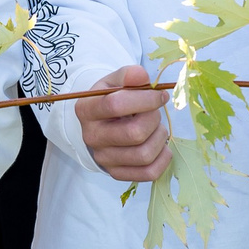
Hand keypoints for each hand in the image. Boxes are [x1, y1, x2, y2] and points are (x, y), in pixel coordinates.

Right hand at [76, 64, 171, 183]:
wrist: (100, 124)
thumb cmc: (110, 99)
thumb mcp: (114, 82)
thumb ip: (128, 75)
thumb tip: (142, 76)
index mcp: (86, 110)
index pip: (116, 105)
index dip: (145, 99)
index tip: (159, 96)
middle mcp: (92, 137)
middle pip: (134, 133)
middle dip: (153, 119)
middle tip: (155, 112)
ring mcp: (103, 158)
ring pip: (144, 155)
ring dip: (159, 138)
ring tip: (156, 128)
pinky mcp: (116, 173)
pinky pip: (149, 173)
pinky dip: (162, 159)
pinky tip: (160, 146)